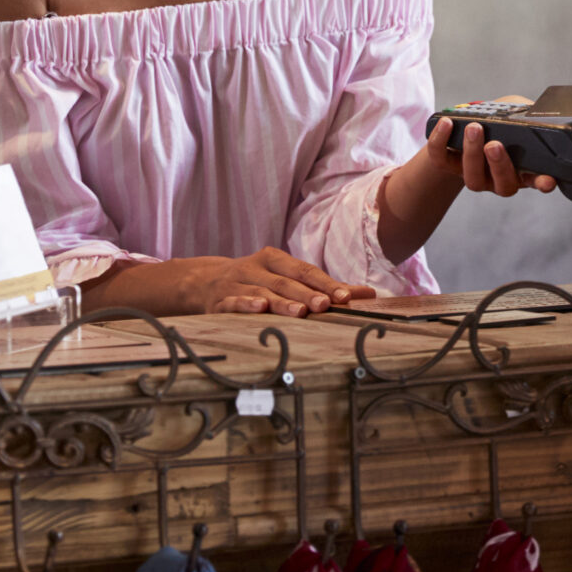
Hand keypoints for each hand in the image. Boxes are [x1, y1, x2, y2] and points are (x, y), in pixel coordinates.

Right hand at [190, 249, 374, 317]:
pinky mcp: (219, 301)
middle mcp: (256, 267)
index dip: (326, 283)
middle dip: (308, 294)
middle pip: (286, 282)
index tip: (345, 297)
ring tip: (301, 312)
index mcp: (275, 259)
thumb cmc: (257, 280)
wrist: (203, 281)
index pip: (305, 270)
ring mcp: (237, 283)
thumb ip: (325, 286)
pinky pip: (234, 302)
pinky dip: (247, 305)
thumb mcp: (287, 277)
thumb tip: (368, 293)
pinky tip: (260, 309)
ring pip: (263, 292)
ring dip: (282, 302)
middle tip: (326, 305)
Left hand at [425, 109, 562, 198]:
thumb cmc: (501, 123)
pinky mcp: (449, 167)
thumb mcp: (520, 116)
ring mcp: (474, 176)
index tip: (548, 180)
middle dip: (498, 164)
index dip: (542, 183)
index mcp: (522, 170)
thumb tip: (536, 109)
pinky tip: (447, 123)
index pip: (536, 180)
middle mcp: (499, 179)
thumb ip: (531, 116)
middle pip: (503, 183)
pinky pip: (441, 160)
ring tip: (474, 128)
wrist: (470, 128)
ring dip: (472, 152)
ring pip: (473, 177)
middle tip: (495, 144)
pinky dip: (441, 142)